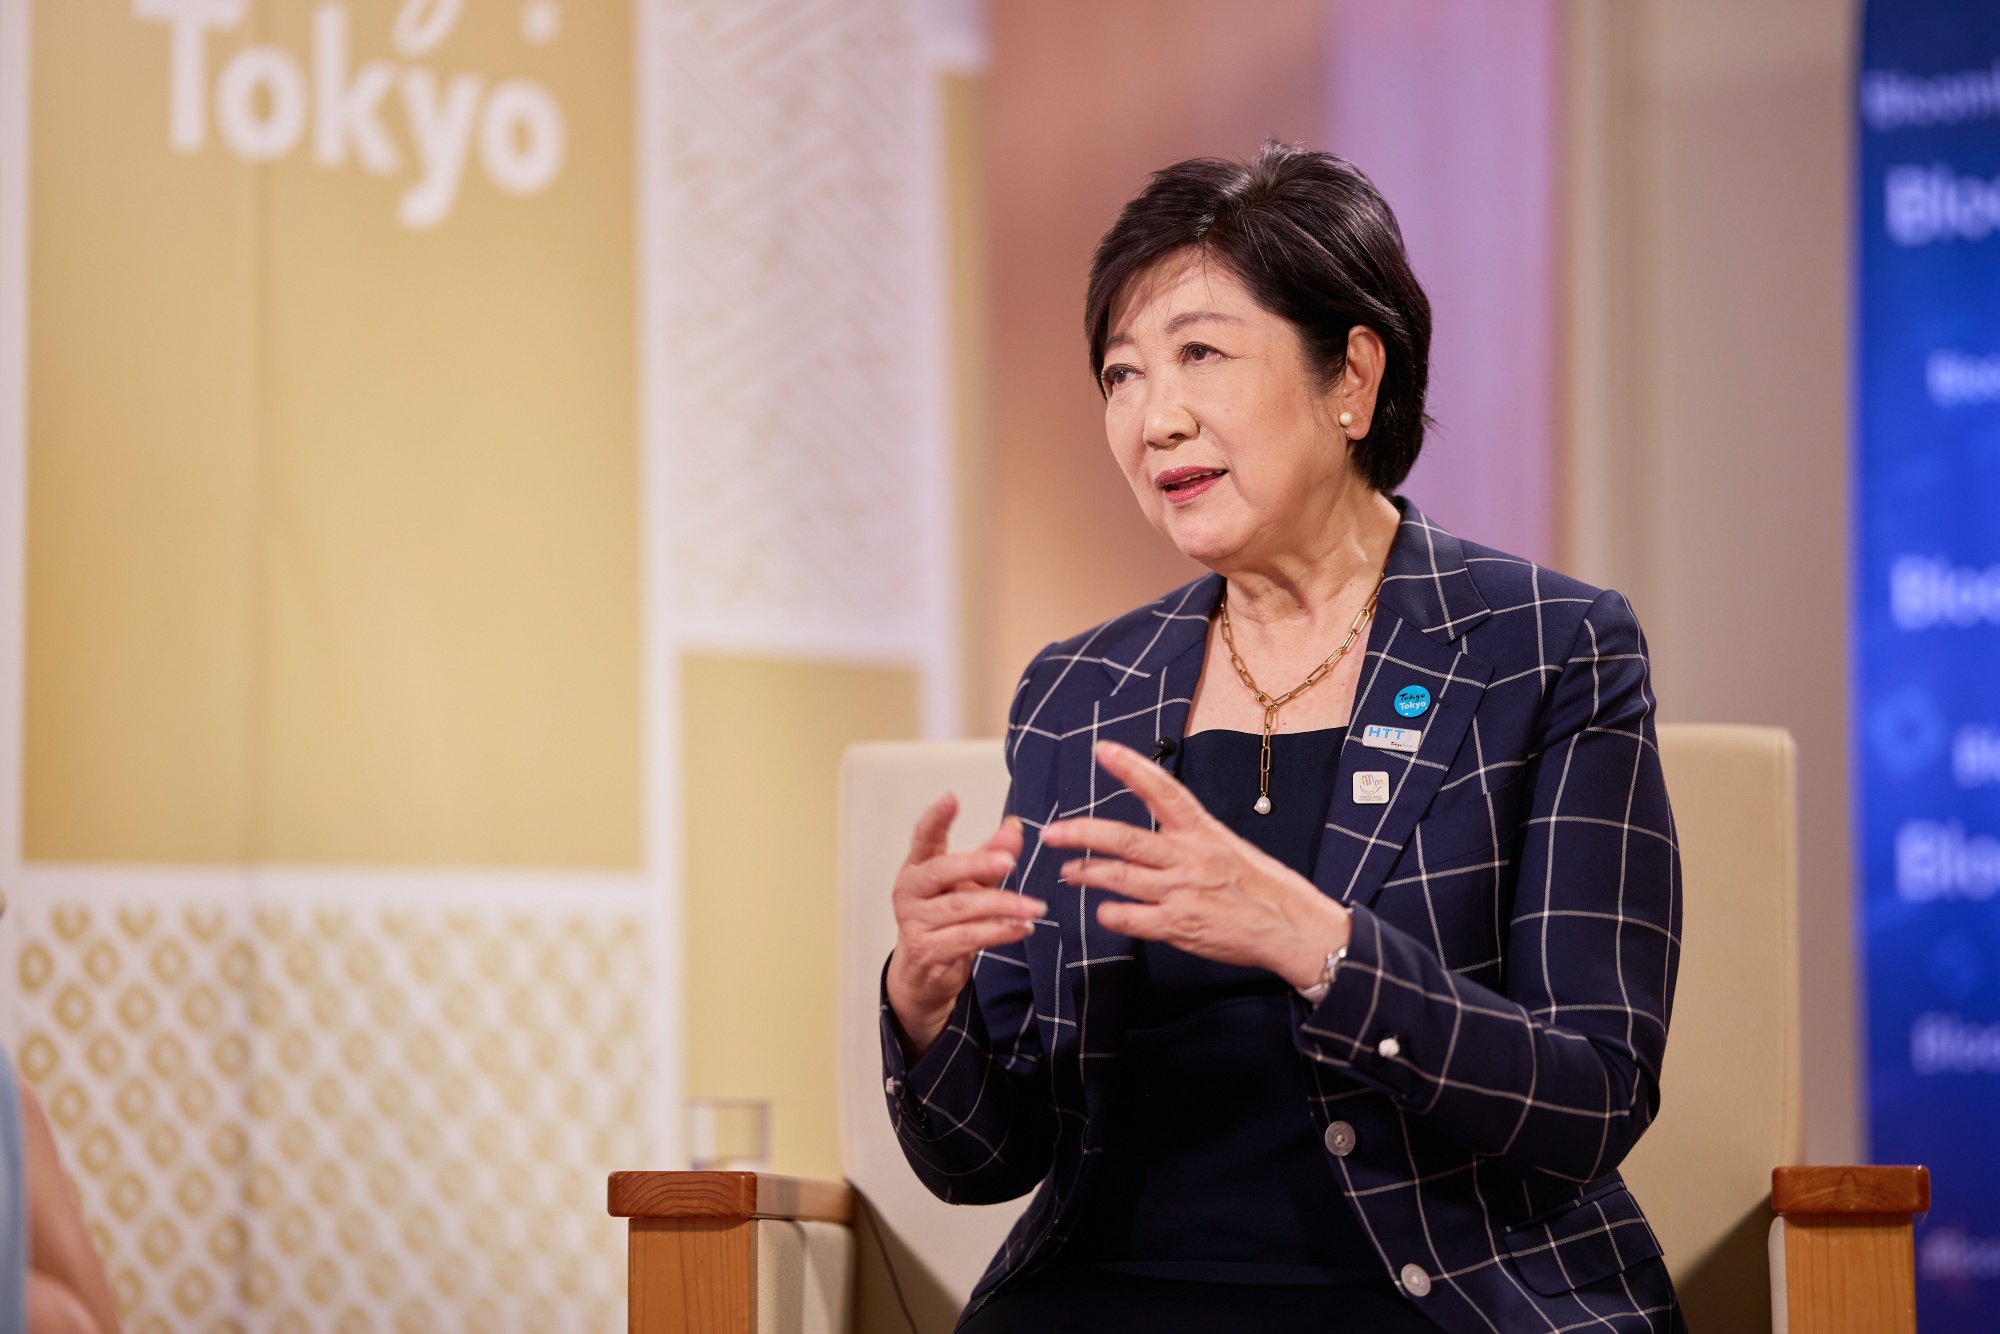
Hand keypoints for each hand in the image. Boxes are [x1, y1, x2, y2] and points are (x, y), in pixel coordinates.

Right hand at [886, 795, 1041, 1060]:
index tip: (951, 798)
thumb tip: (1014, 827)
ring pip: (961, 908)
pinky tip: (1021, 928)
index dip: (936, 818)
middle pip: (943, 871)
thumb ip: (989, 856)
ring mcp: (915, 923)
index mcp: (917, 867)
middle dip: (978, 864)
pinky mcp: (928, 951)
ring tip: (1034, 907)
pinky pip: (968, 938)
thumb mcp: (968, 884)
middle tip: (1010, 861)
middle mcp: (910, 892)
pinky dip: (999, 932)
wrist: (923, 971)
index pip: (923, 837)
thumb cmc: (945, 919)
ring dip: (1003, 906)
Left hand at [1042, 740, 1350, 989]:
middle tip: (1052, 832)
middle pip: (1124, 839)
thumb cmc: (1263, 885)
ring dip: (1087, 874)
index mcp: (1203, 831)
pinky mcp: (1178, 926)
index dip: (1131, 768)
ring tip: (1069, 871)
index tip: (1104, 750)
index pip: (1163, 790)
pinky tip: (1105, 911)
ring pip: (1118, 879)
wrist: (1292, 928)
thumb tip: (1155, 816)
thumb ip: (1189, 833)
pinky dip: (1111, 914)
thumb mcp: (1228, 845)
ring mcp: (1181, 893)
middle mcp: (1188, 858)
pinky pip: (1129, 919)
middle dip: (1082, 833)